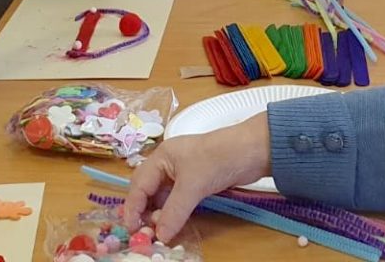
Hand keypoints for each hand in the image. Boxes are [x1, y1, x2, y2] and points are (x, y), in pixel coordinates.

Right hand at [123, 114, 270, 242]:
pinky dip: (173, 213)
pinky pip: (177, 201)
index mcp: (162, 157)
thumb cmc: (219, 158)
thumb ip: (174, 211)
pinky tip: (173, 225)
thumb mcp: (193, 185)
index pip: (139, 184)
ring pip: (162, 197)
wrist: (253, 150)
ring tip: (158, 232)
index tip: (131, 229)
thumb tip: (159, 236)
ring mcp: (183, 174)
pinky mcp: (197, 183)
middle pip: (147, 190)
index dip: (132, 207)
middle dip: (143, 211)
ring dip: (159, 214)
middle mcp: (168, 164)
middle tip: (144, 233)